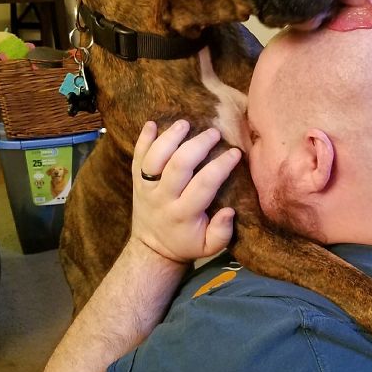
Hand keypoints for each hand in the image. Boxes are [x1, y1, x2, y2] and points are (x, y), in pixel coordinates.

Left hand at [131, 120, 240, 262]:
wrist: (152, 249)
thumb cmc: (186, 243)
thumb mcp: (209, 247)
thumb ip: (222, 232)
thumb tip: (230, 211)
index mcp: (184, 214)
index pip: (204, 184)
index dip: (221, 166)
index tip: (235, 152)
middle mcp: (163, 198)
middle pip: (178, 165)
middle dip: (198, 145)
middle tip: (214, 133)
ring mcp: (147, 188)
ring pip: (155, 158)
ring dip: (169, 138)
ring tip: (185, 123)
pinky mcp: (137, 181)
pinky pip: (136, 158)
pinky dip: (142, 140)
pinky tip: (152, 123)